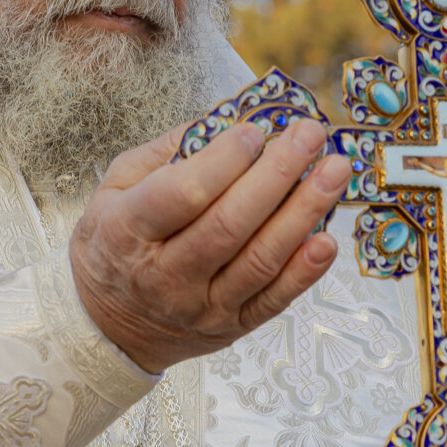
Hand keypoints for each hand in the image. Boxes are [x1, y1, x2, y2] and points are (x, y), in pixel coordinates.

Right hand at [69, 121, 348, 373]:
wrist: (112, 327)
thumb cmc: (116, 243)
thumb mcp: (116, 189)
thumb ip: (166, 153)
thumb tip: (228, 120)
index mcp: (127, 232)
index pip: (181, 195)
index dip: (223, 161)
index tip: (255, 130)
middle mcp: (164, 275)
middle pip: (229, 224)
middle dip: (277, 173)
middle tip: (310, 134)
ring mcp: (201, 306)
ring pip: (259, 260)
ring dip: (304, 212)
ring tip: (334, 172)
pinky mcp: (232, 326)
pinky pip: (275, 299)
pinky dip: (306, 270)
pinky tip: (328, 237)